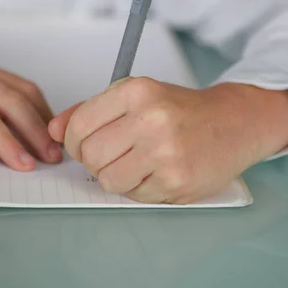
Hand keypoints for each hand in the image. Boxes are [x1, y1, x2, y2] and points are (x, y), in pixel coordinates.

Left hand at [49, 78, 287, 203]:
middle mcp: (151, 119)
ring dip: (114, 178)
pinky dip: (138, 189)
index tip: (83, 144)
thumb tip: (53, 129)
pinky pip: (135, 195)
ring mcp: (165, 152)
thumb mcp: (136, 96)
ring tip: (132, 166)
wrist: (234, 122)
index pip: (79, 125)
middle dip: (92, 162)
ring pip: (108, 180)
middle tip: (109, 157)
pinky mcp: (177, 180)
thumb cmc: (180, 110)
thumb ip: (91, 110)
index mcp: (137, 91)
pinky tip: (154, 173)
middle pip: (91, 156)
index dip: (73, 141)